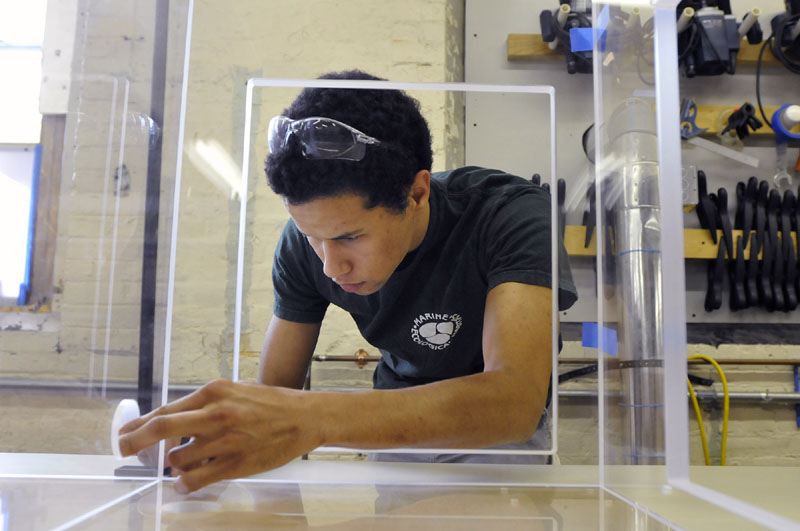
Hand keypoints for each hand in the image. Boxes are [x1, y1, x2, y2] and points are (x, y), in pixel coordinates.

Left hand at [118, 379, 321, 492]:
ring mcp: (224, 440)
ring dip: (174, 463)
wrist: (305, 418)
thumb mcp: (235, 391)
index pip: (166, 410)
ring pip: (177, 458)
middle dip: (135, 442)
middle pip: (161, 429)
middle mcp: (215, 414)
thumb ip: (205, 405)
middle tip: (122, 449)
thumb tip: (174, 420)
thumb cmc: (271, 404)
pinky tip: (184, 483)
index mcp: (214, 392)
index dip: (139, 424)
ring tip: (184, 462)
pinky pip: (195, 479)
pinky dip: (183, 483)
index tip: (124, 433)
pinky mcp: (234, 464)